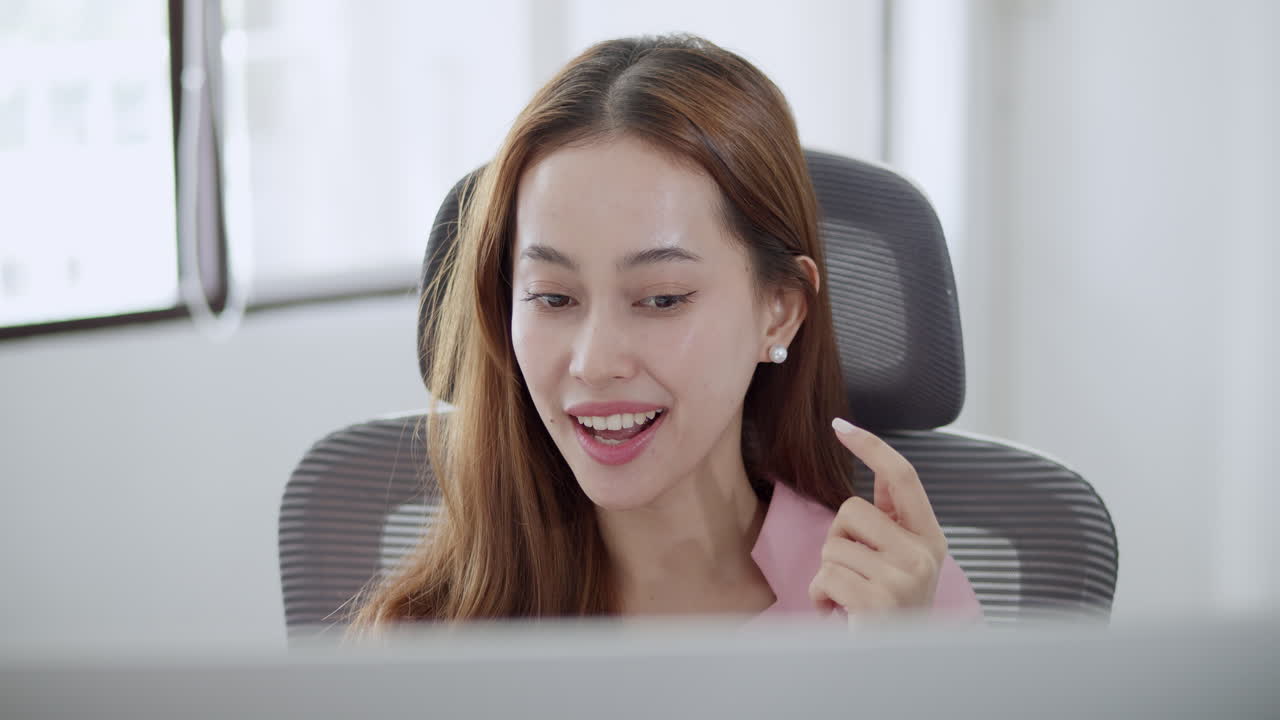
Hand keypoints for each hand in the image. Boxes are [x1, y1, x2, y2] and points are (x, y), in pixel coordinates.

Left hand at [808, 418, 948, 618]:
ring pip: (833, 546)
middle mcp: (923, 555)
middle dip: (836, 540)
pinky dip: (820, 597)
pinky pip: (825, 577)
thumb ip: (889, 523)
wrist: (893, 662)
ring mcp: (904, 578)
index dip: (871, 447)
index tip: (840, 425)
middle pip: (851, 511)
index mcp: (929, 539)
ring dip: (827, 573)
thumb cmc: (888, 611)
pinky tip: (839, 614)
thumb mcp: (899, 563)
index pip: (903, 477)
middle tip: (852, 573)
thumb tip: (876, 476)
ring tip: (847, 598)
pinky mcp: (878, 600)